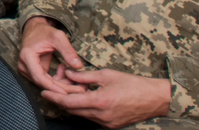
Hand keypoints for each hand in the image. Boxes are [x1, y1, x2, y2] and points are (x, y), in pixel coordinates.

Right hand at [18, 16, 85, 94]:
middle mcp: (24, 65)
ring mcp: (26, 70)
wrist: (35, 29)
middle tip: (80, 89)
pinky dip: (57, 80)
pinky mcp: (31, 72)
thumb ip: (68, 51)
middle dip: (62, 88)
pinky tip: (64, 70)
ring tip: (74, 76)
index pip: (40, 77)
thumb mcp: (58, 37)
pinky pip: (45, 81)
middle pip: (43, 83)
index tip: (67, 93)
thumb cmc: (45, 32)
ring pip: (45, 84)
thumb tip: (79, 66)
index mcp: (27, 56)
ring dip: (60, 84)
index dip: (53, 87)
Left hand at [40, 68, 171, 128]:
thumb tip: (68, 74)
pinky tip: (84, 100)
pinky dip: (84, 109)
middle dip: (61, 101)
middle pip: (72, 110)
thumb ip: (84, 76)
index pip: (69, 103)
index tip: (43, 92)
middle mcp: (101, 116)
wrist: (155, 99)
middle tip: (53, 90)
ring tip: (69, 93)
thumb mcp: (106, 75)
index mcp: (99, 101)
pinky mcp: (111, 126)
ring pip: (81, 115)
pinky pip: (91, 118)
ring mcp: (107, 123)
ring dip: (73, 105)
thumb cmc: (133, 84)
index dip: (54, 97)